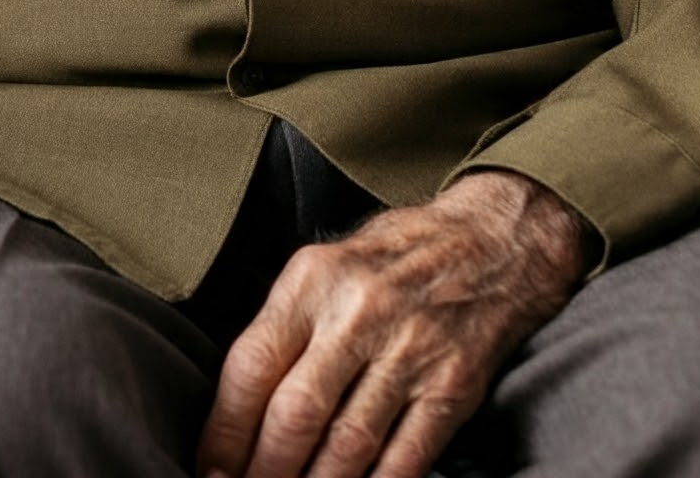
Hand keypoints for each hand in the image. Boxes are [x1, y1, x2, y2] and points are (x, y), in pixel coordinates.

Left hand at [197, 170, 591, 477]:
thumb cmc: (391, 256)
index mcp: (312, 280)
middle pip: (297, 412)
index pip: (253, 364)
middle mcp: (358, 314)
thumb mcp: (323, 265)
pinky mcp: (452, 387)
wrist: (489, 243)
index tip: (209, 468)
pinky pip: (407, 457)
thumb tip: (239, 403)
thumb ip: (285, 325)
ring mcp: (410, 352)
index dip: (226, 427)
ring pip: (348, 444)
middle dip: (264, 468)